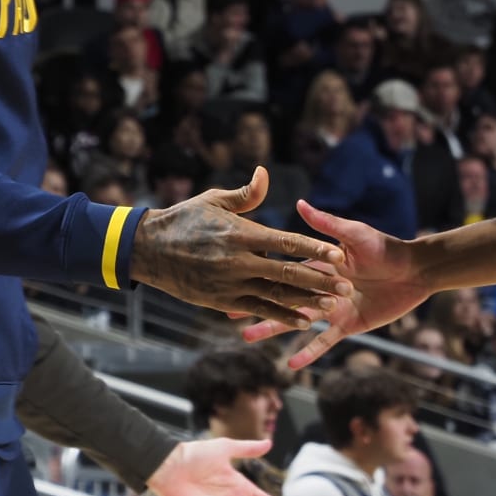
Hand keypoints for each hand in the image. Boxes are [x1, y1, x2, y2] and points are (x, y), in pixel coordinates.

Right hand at [131, 167, 352, 327]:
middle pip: (288, 274)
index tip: (340, 255)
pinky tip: (304, 322)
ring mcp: (230, 284)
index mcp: (241, 233)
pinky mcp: (221, 301)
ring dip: (307, 303)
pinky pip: (258, 311)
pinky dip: (282, 317)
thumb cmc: (184, 219)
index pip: (287, 242)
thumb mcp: (214, 199)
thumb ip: (246, 193)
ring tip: (334, 307)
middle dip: (320, 281)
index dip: (315, 249)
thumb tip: (265, 173)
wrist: (147, 249)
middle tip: (347, 287)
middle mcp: (238, 261)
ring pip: (277, 297)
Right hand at [241, 200, 430, 369]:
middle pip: (282, 298)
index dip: (258, 274)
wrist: (415, 271)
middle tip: (230, 313)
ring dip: (273, 328)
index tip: (233, 277)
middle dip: (257, 304)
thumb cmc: (385, 247)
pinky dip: (309, 353)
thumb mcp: (353, 234)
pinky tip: (290, 365)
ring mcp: (332, 308)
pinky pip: (325, 341)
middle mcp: (320, 288)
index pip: (282, 271)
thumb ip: (326, 224)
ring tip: (248, 337)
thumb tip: (299, 203)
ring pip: (296, 321)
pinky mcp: (348, 325)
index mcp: (318, 265)